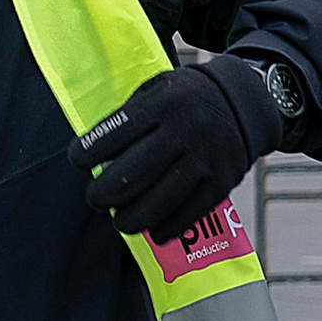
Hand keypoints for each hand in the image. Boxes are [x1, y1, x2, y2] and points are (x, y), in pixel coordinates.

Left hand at [70, 60, 276, 245]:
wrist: (244, 103)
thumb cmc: (185, 99)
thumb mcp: (157, 89)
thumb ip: (129, 116)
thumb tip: (94, 157)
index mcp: (164, 104)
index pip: (114, 133)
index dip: (87, 152)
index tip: (77, 160)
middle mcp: (186, 131)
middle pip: (131, 174)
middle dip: (103, 193)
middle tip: (96, 198)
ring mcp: (206, 158)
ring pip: (158, 201)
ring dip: (130, 219)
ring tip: (120, 219)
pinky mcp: (222, 182)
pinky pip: (188, 214)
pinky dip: (165, 228)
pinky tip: (152, 231)